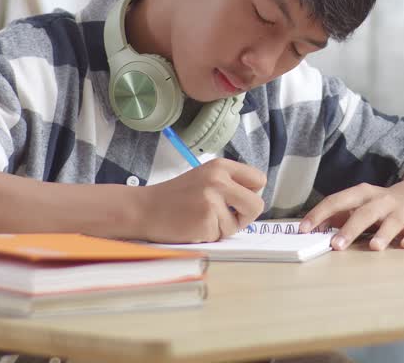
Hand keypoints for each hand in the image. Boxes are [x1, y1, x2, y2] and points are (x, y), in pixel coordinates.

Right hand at [134, 159, 265, 242]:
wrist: (144, 209)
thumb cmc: (176, 197)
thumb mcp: (205, 177)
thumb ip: (230, 183)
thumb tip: (255, 199)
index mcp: (221, 166)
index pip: (259, 179)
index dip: (252, 194)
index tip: (239, 201)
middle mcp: (219, 180)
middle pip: (257, 204)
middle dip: (246, 216)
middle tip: (229, 218)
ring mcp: (212, 201)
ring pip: (238, 224)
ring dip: (223, 228)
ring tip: (201, 219)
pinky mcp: (206, 221)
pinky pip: (221, 235)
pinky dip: (209, 235)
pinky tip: (193, 226)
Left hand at [299, 183, 403, 250]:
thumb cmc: (381, 204)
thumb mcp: (360, 203)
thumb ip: (338, 215)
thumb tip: (312, 228)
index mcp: (362, 194)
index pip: (337, 201)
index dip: (320, 214)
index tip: (304, 229)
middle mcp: (381, 200)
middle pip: (364, 213)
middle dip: (350, 229)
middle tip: (336, 245)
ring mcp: (400, 211)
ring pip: (391, 222)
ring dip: (383, 234)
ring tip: (374, 247)